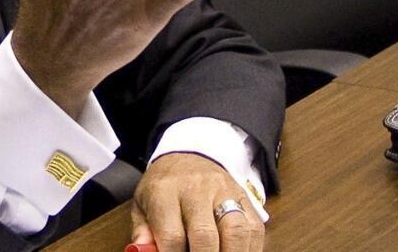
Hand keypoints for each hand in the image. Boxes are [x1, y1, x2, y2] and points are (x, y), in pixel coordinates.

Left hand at [132, 153, 264, 251]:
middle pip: (205, 235)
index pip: (172, 235)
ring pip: (236, 231)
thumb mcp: (143, 203)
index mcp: (165, 190)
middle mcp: (197, 189)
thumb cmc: (164, 186)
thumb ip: (143, 231)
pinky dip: (249, 250)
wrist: (190, 155)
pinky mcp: (246, 199)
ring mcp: (225, 193)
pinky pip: (254, 229)